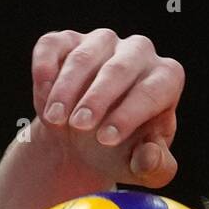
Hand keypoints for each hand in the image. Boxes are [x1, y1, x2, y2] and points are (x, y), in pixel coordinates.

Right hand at [32, 29, 182, 190]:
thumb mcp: (139, 167)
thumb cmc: (120, 151)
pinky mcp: (67, 41)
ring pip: (85, 57)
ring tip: (55, 119)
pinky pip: (53, 46)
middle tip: (79, 126)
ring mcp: (102, 42)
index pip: (152, 91)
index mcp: (165, 78)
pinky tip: (43, 94)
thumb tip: (150, 156)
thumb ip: (154, 167)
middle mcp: (138, 52)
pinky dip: (45, 68)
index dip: (129, 114)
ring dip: (67, 89)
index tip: (106, 139)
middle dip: (97, 98)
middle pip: (119, 69)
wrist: (84, 142)